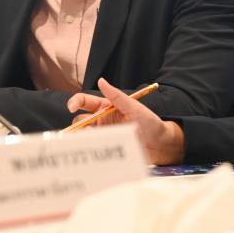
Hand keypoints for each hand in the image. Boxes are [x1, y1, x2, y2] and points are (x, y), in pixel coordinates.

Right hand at [67, 78, 185, 164]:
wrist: (161, 145)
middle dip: (78, 126)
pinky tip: (95, 152)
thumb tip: (101, 81)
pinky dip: (89, 149)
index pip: (84, 102)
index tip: (72, 108)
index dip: (74, 102)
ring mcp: (103, 135)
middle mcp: (102, 120)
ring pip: (83, 136)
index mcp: (107, 107)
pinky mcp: (106, 148)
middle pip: (79, 121)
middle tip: (86, 132)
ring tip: (94, 143)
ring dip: (83, 138)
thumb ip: (117, 96)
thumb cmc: (150, 123)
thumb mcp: (134, 107)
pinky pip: (91, 148)